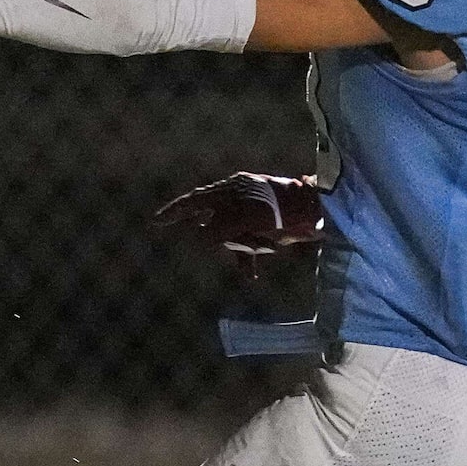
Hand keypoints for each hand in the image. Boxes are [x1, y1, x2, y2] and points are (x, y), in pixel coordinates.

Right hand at [154, 172, 324, 275]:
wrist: (311, 211)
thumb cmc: (274, 210)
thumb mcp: (239, 220)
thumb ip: (215, 230)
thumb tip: (199, 240)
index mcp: (228, 190)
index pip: (193, 201)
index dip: (173, 212)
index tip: (156, 222)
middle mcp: (235, 199)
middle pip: (212, 221)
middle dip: (218, 236)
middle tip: (233, 242)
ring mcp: (249, 213)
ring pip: (230, 236)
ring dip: (239, 248)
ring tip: (256, 250)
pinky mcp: (262, 226)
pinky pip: (247, 246)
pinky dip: (248, 260)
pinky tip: (251, 276)